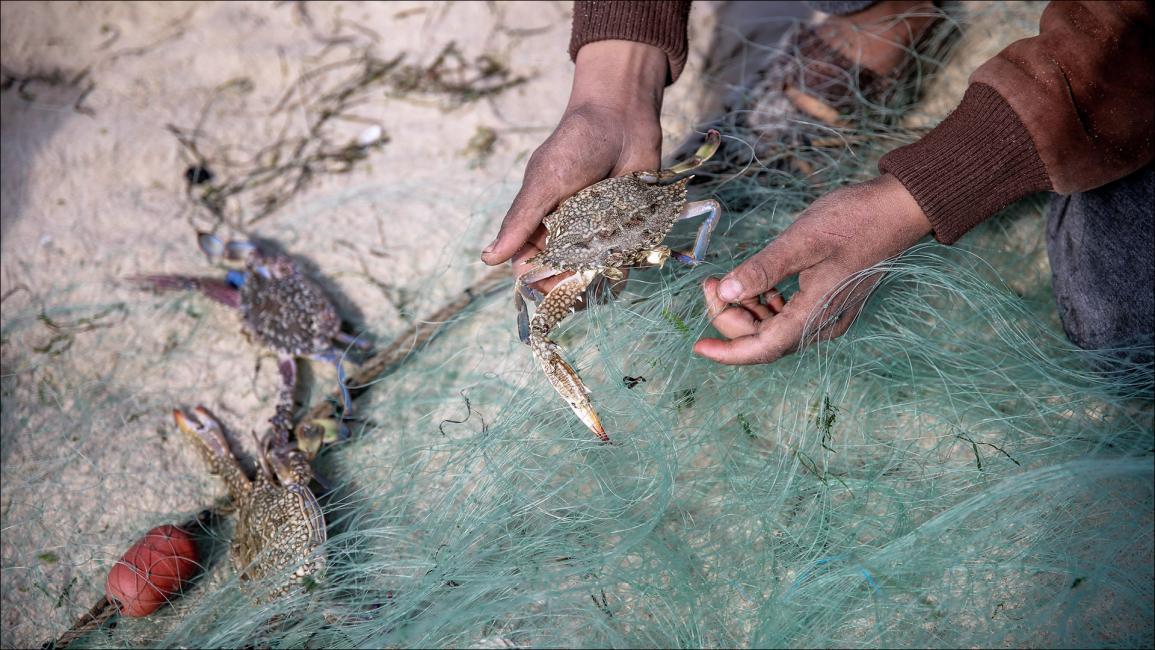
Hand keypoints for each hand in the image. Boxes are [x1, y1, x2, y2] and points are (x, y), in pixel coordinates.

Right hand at [480, 40, 667, 292]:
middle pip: (562, 274)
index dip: (537, 279)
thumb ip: (520, 221)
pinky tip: (625, 259)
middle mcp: (566, 232)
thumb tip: (487, 259)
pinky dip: (623, 261)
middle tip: (580, 282)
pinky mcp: (626, 228)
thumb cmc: (576, 145)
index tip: (551, 284)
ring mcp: (596, 232)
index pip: (530, 264)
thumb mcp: (544, 183)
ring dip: (596, 274)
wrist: (622, 118)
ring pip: (592, 270)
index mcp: (538, 223)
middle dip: (569, 283)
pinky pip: (623, 257)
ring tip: (602, 269)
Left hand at [693, 174, 931, 364]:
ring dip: (745, 309)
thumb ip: (762, 270)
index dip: (727, 352)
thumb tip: (728, 293)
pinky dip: (764, 303)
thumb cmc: (855, 220)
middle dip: (730, 316)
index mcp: (814, 314)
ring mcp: (827, 314)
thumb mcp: (801, 241)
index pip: (762, 348)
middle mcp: (821, 323)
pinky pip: (787, 314)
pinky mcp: (828, 300)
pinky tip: (753, 282)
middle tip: (711, 283)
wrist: (898, 208)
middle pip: (763, 338)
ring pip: (774, 327)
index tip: (697, 345)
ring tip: (724, 280)